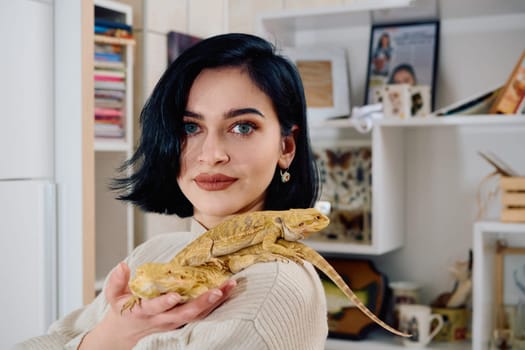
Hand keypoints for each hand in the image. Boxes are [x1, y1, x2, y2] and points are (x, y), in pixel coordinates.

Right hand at [79, 262, 235, 349]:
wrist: (127, 333)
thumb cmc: (123, 310)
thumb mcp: (114, 296)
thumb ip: (117, 281)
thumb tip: (123, 266)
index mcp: (144, 311)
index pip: (156, 307)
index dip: (165, 302)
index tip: (175, 295)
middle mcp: (163, 319)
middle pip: (185, 313)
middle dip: (202, 302)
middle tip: (216, 291)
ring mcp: (175, 322)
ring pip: (197, 314)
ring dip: (214, 302)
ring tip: (229, 287)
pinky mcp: (183, 321)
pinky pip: (202, 314)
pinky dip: (216, 304)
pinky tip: (228, 292)